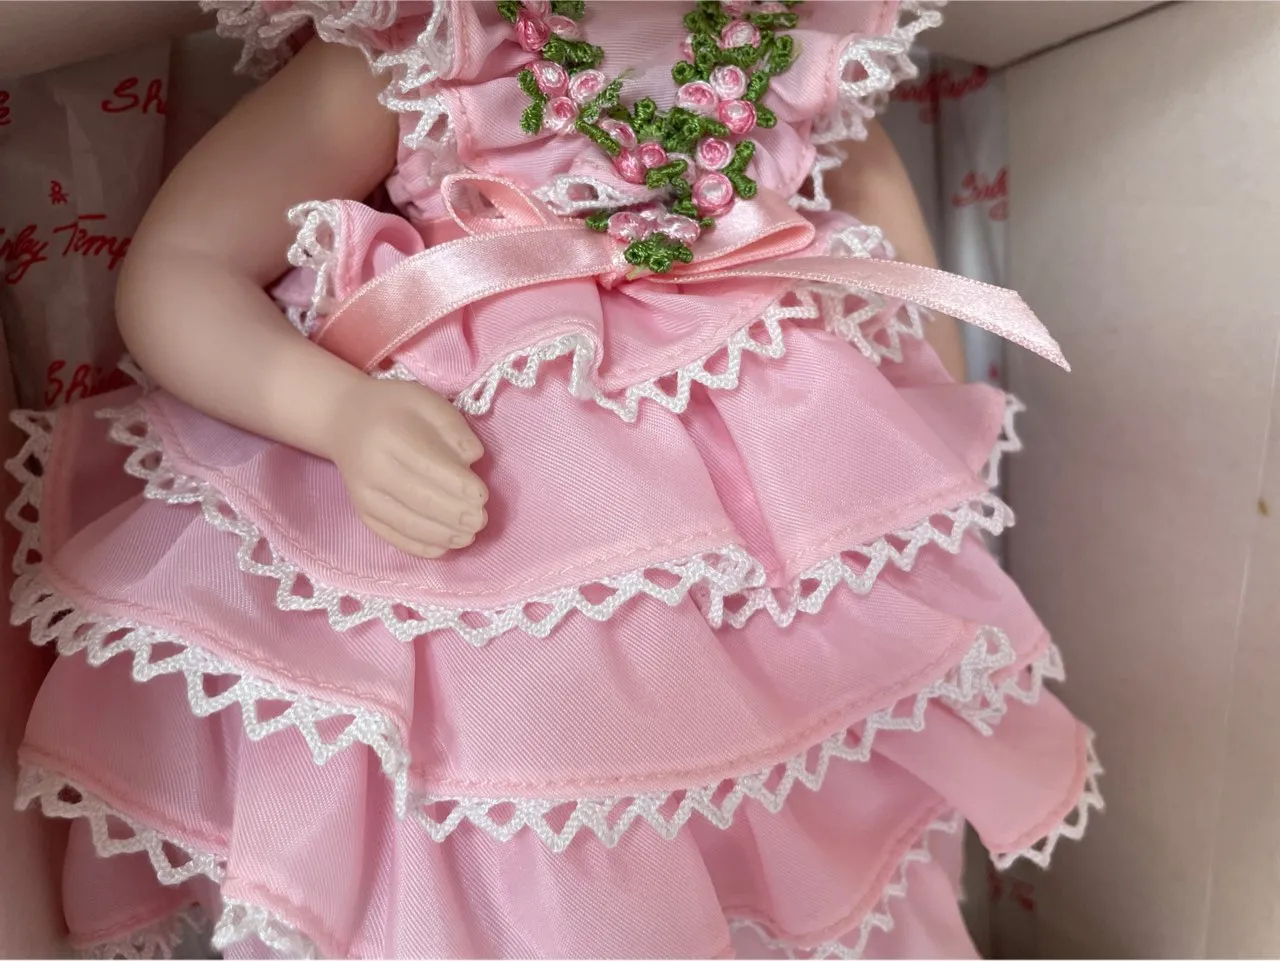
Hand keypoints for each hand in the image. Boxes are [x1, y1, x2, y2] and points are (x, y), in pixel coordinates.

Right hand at [324, 378, 487, 557]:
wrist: (344, 419)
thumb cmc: (395, 408)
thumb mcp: (427, 400)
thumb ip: (453, 427)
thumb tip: (473, 458)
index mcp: (391, 435)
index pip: (428, 466)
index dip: (458, 485)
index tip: (482, 495)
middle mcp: (373, 468)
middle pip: (419, 499)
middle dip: (454, 514)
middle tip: (480, 519)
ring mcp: (364, 495)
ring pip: (407, 523)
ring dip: (442, 535)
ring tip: (468, 537)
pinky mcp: (363, 512)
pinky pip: (392, 535)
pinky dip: (419, 546)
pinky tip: (443, 548)